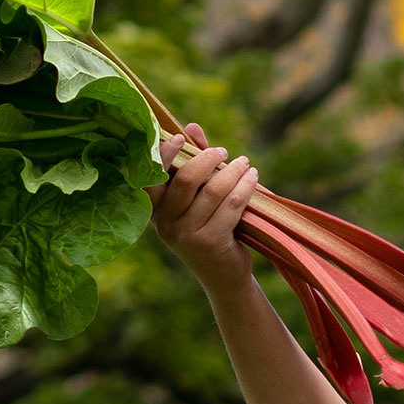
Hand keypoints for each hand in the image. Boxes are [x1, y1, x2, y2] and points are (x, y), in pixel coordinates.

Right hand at [150, 122, 260, 290]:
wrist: (223, 277)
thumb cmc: (209, 230)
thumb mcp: (197, 200)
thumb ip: (193, 164)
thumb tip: (191, 127)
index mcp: (154, 211)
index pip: (149, 177)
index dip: (163, 154)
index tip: (180, 137)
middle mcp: (164, 224)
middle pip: (185, 179)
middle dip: (207, 158)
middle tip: (223, 151)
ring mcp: (186, 235)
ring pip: (212, 191)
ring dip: (232, 171)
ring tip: (246, 164)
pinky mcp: (210, 243)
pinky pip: (231, 206)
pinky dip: (245, 187)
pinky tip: (254, 178)